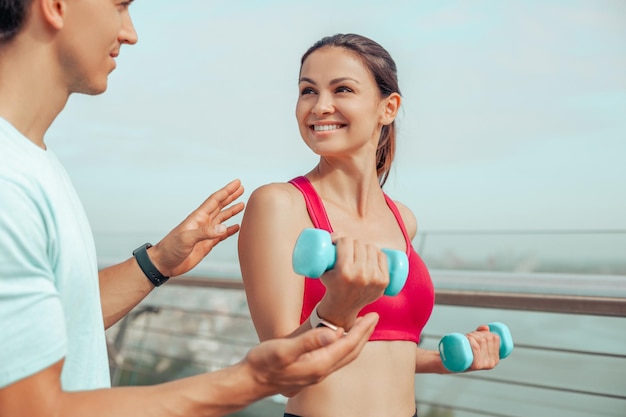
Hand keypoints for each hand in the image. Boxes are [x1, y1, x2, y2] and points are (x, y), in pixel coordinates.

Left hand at [149, 179, 244, 276]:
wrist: (163, 263)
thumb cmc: (170, 249)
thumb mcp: (186, 238)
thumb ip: (205, 232)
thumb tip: (223, 227)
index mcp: (198, 217)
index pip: (215, 200)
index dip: (227, 191)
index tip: (237, 183)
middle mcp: (203, 222)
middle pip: (220, 206)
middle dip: (230, 196)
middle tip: (242, 188)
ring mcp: (206, 233)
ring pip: (222, 218)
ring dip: (231, 211)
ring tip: (242, 204)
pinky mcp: (207, 244)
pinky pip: (222, 234)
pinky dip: (230, 230)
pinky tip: (237, 227)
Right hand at [243, 312, 378, 396]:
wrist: (250, 381)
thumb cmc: (263, 364)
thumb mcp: (284, 349)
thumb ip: (309, 341)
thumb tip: (334, 333)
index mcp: (319, 364)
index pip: (349, 345)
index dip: (363, 329)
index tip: (373, 315)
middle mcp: (321, 370)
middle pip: (351, 351)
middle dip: (365, 334)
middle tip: (374, 317)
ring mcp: (316, 372)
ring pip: (344, 355)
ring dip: (356, 340)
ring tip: (362, 326)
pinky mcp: (310, 370)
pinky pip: (335, 357)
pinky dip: (344, 345)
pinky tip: (339, 337)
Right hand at [317, 237, 388, 328]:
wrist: (343, 306)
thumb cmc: (331, 284)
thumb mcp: (323, 270)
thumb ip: (325, 251)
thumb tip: (338, 234)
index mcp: (344, 272)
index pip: (345, 242)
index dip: (340, 238)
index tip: (337, 242)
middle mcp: (361, 275)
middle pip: (358, 244)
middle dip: (351, 242)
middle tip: (346, 248)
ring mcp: (374, 278)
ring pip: (371, 248)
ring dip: (363, 246)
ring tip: (357, 251)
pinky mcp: (384, 281)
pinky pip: (382, 256)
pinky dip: (376, 252)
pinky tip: (370, 254)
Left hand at [466, 325, 500, 370]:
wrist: (451, 365)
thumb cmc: (464, 353)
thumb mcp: (475, 344)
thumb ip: (482, 334)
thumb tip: (486, 327)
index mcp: (495, 358)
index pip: (495, 338)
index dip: (486, 332)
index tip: (477, 333)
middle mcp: (492, 363)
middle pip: (487, 338)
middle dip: (477, 333)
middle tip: (469, 336)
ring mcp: (484, 365)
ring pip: (481, 341)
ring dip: (472, 335)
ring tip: (466, 339)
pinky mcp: (476, 365)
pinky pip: (476, 348)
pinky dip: (472, 340)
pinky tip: (467, 338)